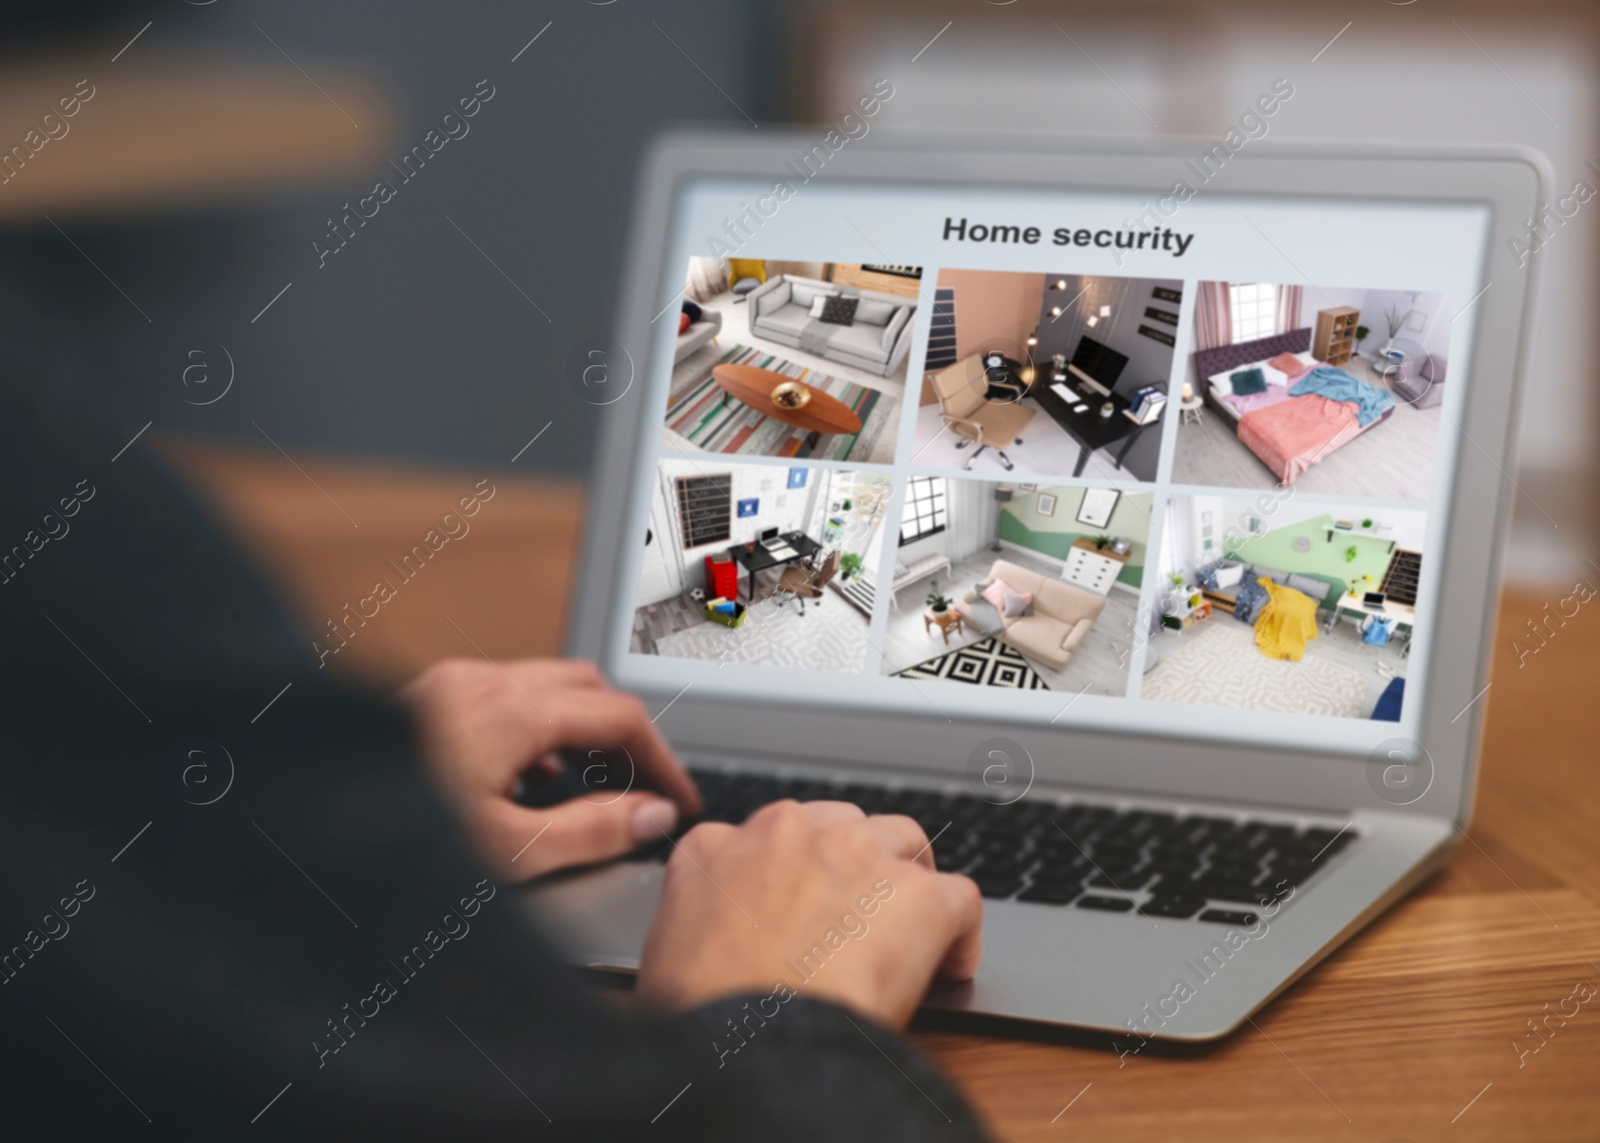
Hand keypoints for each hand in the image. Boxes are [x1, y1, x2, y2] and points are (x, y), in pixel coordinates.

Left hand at [399, 658, 699, 880]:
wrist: (294, 822)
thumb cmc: (388, 840)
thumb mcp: (506, 850)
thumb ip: (590, 830)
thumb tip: (650, 815)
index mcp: (506, 710)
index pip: (618, 715)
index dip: (662, 758)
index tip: (678, 797)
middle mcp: (477, 683)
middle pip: (585, 685)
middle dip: (624, 733)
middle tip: (644, 786)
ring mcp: (446, 686)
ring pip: (543, 686)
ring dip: (579, 728)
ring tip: (592, 786)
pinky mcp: (424, 700)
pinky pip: (503, 697)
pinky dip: (536, 728)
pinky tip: (528, 777)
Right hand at [635, 800, 981, 1028]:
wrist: (746, 1037)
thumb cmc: (699, 1012)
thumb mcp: (667, 949)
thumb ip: (693, 920)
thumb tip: (707, 947)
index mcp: (718, 847)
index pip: (765, 837)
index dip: (791, 873)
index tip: (801, 907)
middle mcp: (788, 832)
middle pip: (841, 825)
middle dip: (855, 863)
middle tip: (859, 916)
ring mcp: (856, 854)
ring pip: (904, 840)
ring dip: (910, 880)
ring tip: (912, 926)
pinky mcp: (916, 894)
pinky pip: (959, 896)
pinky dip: (961, 931)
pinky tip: (951, 964)